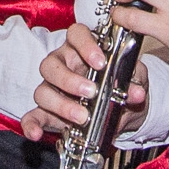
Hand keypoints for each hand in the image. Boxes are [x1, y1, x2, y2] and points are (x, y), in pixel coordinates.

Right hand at [22, 21, 149, 143]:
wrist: (124, 110)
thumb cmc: (123, 85)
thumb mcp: (134, 80)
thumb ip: (134, 81)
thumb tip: (136, 92)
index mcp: (82, 50)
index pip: (75, 35)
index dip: (85, 44)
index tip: (100, 62)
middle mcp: (62, 65)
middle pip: (51, 65)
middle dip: (70, 80)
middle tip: (91, 92)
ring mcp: (52, 89)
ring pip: (42, 91)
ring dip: (61, 104)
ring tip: (82, 117)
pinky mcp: (46, 112)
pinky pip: (32, 116)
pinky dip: (31, 125)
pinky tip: (37, 134)